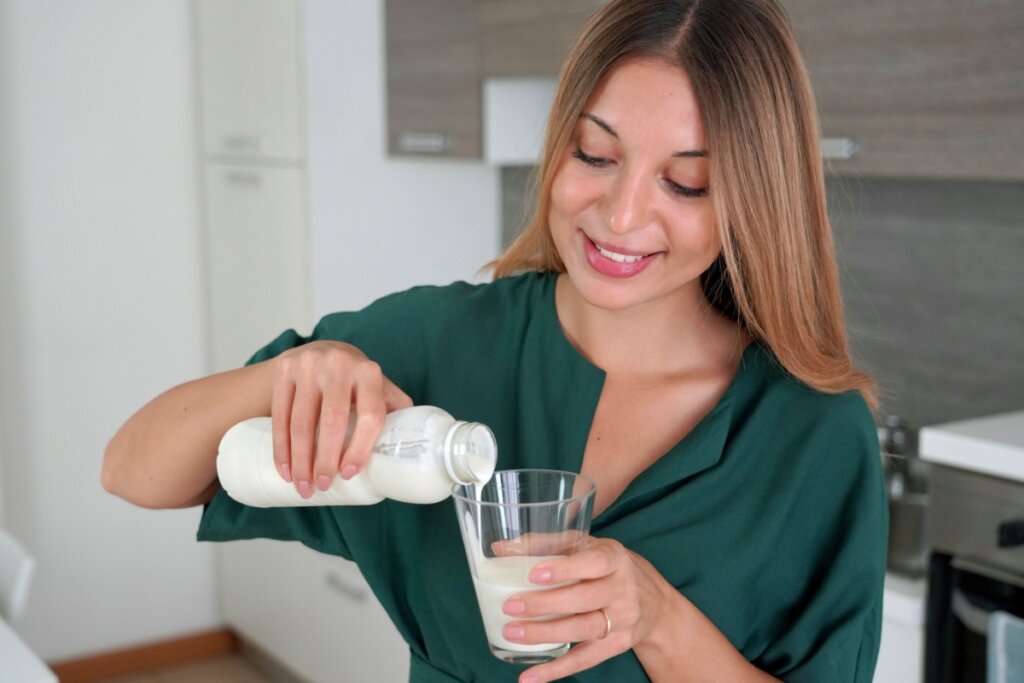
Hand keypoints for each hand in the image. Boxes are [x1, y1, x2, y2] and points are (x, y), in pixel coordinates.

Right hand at [269, 340, 411, 497]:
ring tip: (303, 485)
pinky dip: (281, 448)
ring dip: (300, 460)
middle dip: (326, 460)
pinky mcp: (284, 369)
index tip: (350, 474)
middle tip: (323, 486)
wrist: (322, 350)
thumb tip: (410, 448)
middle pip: (332, 421)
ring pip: (301, 422)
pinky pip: (280, 415)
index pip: (370, 415)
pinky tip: (285, 469)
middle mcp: (339, 364)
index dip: (360, 448)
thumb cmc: (356, 381)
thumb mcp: (379, 388)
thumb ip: (394, 410)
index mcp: (369, 372)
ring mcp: (308, 364)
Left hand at [501, 537, 673, 682]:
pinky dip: (556, 670)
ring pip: (583, 630)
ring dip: (545, 634)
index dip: (564, 568)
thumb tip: (500, 548)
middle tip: (511, 606)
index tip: (533, 573)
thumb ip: (547, 544)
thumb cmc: (610, 568)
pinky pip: (585, 659)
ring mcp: (622, 620)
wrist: (655, 604)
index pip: (594, 562)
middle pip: (585, 599)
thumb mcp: (588, 547)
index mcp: (614, 558)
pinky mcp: (616, 645)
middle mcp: (622, 589)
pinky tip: (530, 676)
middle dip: (545, 604)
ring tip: (513, 633)